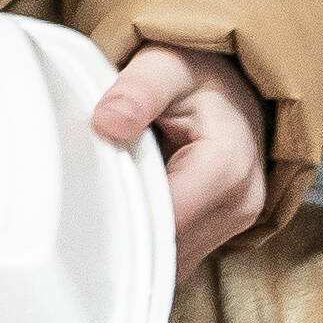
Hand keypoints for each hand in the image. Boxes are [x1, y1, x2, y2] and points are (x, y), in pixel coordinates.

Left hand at [93, 43, 267, 272]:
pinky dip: (147, 238)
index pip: (165, 218)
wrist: (231, 87)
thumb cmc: (195, 76)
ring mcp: (234, 224)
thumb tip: (107, 122)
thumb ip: (138, 90)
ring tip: (111, 199)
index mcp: (228, 165)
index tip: (81, 200)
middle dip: (123, 229)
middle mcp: (240, 203)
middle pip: (165, 244)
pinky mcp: (221, 234)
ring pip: (169, 256)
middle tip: (83, 202)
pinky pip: (174, 253)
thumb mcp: (165, 67)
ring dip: (135, 236)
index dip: (120, 214)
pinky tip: (131, 209)